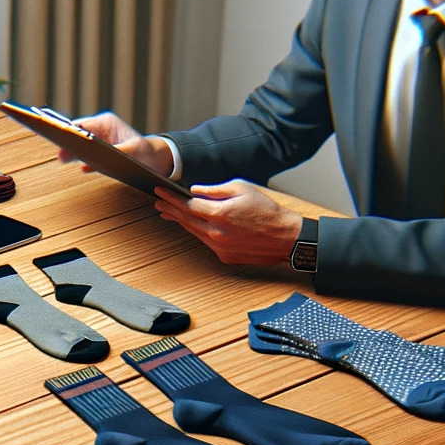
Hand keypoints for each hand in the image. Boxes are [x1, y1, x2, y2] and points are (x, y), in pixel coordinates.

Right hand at [61, 111, 174, 177]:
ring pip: (79, 143)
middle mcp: (101, 129)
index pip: (83, 125)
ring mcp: (98, 140)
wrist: (154, 158)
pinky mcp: (99, 151)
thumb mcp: (133, 152)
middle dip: (68, 142)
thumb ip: (114, 153)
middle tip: (60, 153)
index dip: (70, 132)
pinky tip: (78, 166)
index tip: (60, 138)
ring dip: (72, 151)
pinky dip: (80, 159)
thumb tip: (96, 159)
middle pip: (78, 133)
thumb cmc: (146, 153)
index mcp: (107, 123)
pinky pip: (85, 153)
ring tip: (63, 159)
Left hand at [156, 180, 302, 265]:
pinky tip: (193, 225)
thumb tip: (194, 190)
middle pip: (186, 220)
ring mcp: (219, 247)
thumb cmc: (267, 210)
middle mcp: (216, 233)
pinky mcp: (224, 256)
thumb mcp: (242, 188)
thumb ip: (215, 189)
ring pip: (194, 232)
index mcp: (220, 213)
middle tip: (158, 203)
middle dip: (170, 210)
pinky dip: (198, 232)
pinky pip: (206, 241)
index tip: (159, 192)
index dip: (171, 198)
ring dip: (180, 222)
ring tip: (169, 213)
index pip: (187, 205)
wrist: (285, 237)